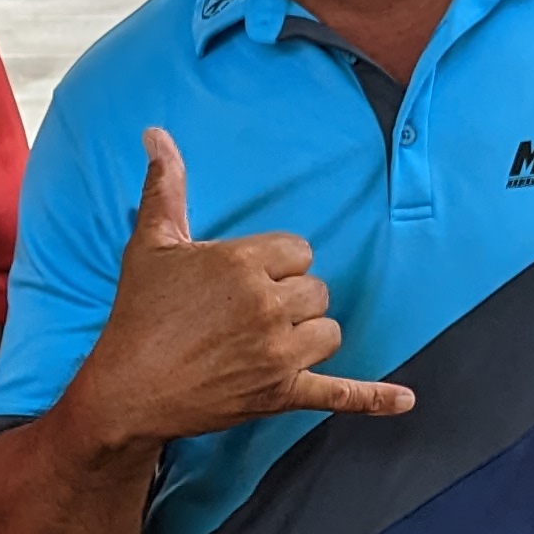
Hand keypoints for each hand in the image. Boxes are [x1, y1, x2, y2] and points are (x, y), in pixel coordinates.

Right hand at [66, 129, 415, 449]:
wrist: (127, 391)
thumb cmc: (137, 315)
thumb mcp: (151, 244)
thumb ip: (165, 185)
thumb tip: (156, 133)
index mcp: (243, 263)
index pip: (298, 250)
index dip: (275, 264)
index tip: (244, 281)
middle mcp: (267, 305)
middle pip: (316, 289)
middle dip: (290, 299)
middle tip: (246, 315)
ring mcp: (278, 353)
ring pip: (329, 331)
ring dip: (309, 335)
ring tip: (270, 342)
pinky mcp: (281, 394)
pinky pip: (340, 394)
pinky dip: (375, 398)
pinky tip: (405, 399)